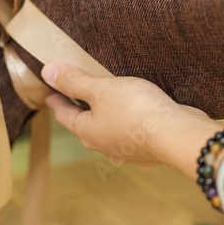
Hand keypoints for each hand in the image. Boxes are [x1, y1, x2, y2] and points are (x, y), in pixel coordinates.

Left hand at [41, 63, 222, 177]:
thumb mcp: (102, 89)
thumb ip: (75, 82)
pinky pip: (131, 137)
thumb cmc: (136, 109)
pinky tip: (136, 121)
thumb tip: (46, 72)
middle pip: (86, 126)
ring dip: (105, 121)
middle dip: (80, 112)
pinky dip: (128, 127)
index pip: (65, 115)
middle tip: (75, 98)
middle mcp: (104, 146)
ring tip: (107, 109)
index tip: (49, 92)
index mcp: (88, 132)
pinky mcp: (148, 150)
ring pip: (109, 134)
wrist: (177, 135)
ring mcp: (127, 152)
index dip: (56, 100)